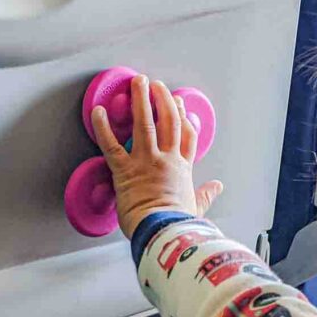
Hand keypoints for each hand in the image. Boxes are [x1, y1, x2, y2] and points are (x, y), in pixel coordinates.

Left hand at [91, 74, 222, 237]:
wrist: (163, 234)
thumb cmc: (178, 225)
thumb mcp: (196, 207)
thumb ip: (206, 195)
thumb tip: (217, 187)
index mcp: (183, 169)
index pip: (186, 136)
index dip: (183, 117)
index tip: (179, 104)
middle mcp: (166, 160)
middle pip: (168, 121)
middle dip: (163, 99)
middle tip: (157, 85)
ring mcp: (146, 162)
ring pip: (145, 123)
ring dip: (141, 100)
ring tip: (138, 82)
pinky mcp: (125, 170)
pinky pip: (111, 144)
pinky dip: (103, 127)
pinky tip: (99, 111)